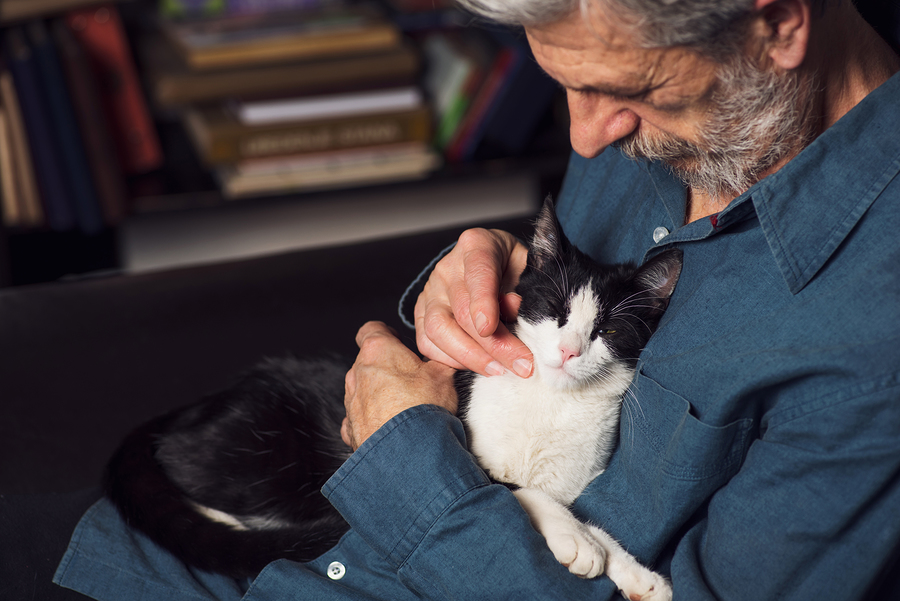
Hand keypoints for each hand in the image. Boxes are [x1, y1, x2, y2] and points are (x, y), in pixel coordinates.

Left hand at [341, 321, 457, 450]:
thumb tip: (444, 357)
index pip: (372, 330)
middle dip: (387, 368)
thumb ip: (438, 360)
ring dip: (379, 394)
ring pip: (363, 390)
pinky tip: (390, 427)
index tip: (397, 340)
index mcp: (378, 351)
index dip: (386, 333)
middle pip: (369, 362)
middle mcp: (358, 373)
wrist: (408, 452)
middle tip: (412, 379)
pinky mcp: (351, 428)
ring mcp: (351, 402)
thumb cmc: (424, 409)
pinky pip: (359, 418)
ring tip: (405, 408)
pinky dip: (372, 420)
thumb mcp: (444, 374)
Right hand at [414, 228, 532, 377]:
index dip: (482, 303)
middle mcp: (447, 268)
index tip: (490, 329)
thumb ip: (524, 287)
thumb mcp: (528, 267)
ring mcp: (430, 292)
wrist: (492, 266)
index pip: (478, 274)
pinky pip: (427, 343)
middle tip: (521, 365)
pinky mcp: (422, 314)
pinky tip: (478, 367)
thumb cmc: (513, 268)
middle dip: (493, 344)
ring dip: (471, 357)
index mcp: (477, 246)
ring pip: (439, 330)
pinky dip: (451, 360)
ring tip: (499, 371)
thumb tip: (512, 310)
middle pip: (462, 311)